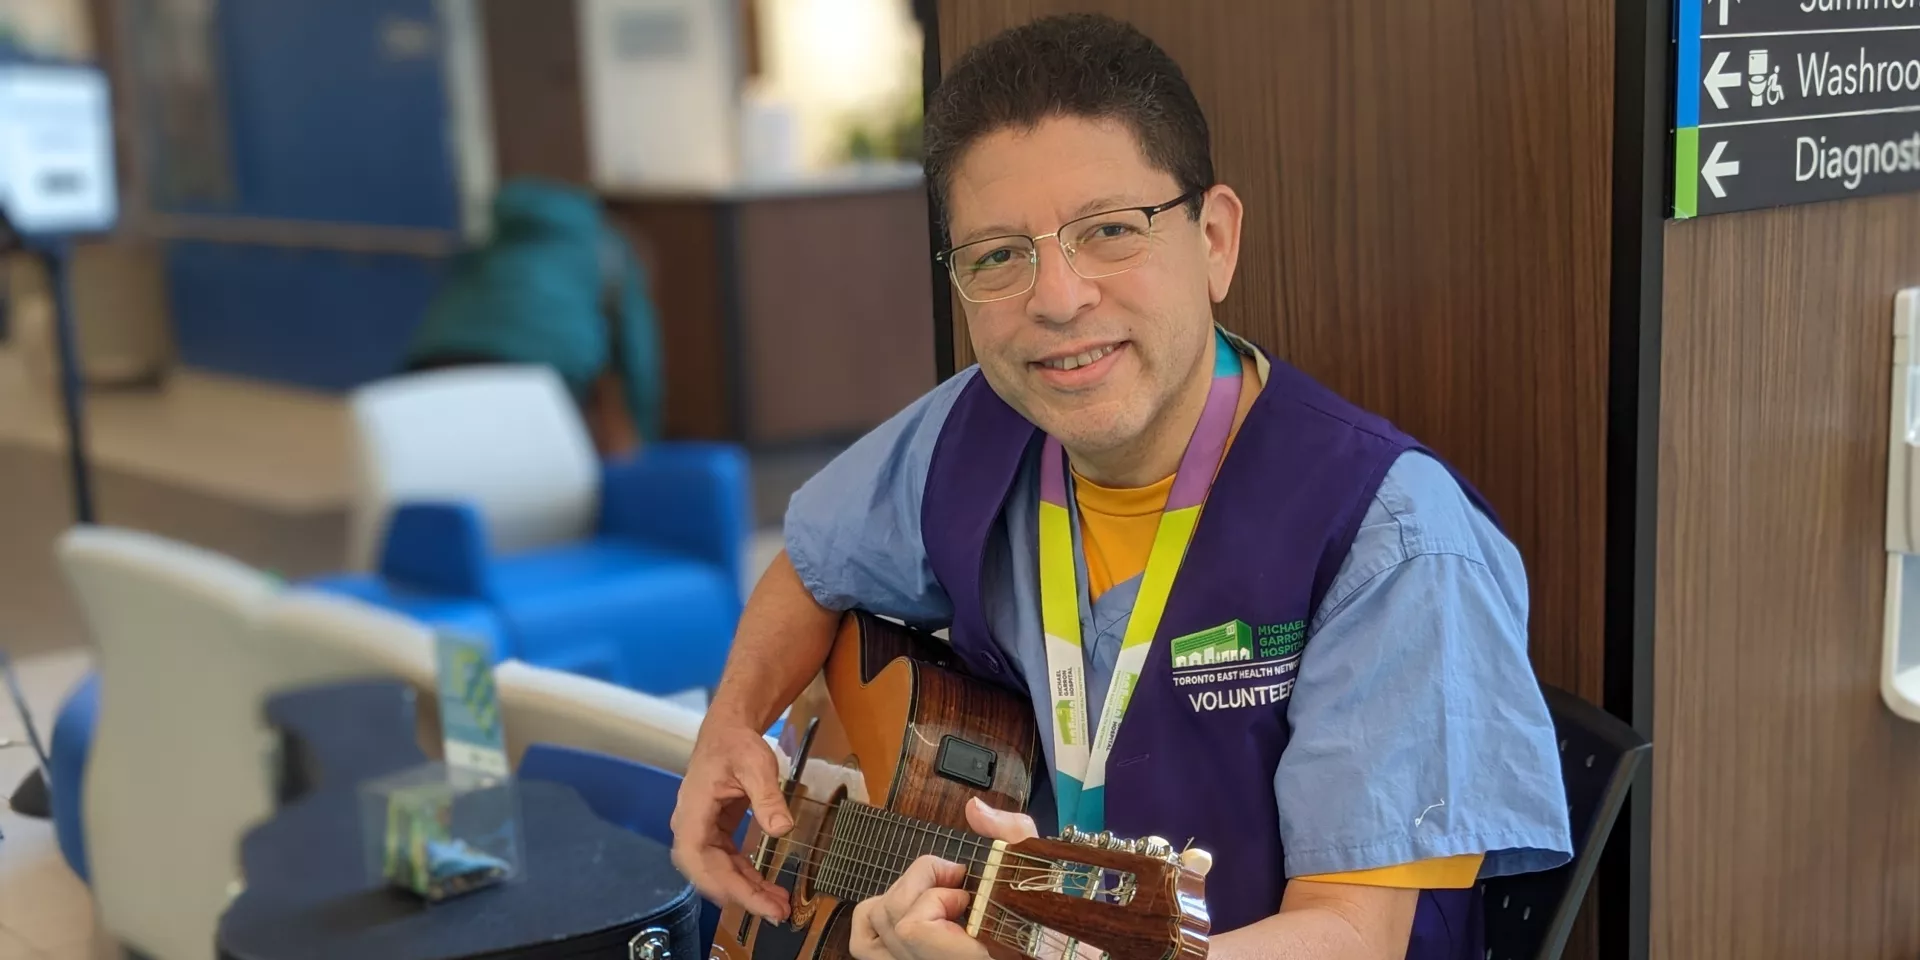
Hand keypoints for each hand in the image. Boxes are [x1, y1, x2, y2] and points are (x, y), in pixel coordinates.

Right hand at [670, 720, 794, 921]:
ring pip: (718, 873)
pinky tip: (767, 888)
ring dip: (746, 891)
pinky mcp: (714, 834)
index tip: (757, 901)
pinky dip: (746, 877)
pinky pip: (727, 863)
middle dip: (742, 896)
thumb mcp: (756, 764)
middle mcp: (690, 827)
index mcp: (693, 812)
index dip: (727, 885)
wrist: (728, 731)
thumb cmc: (736, 744)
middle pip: (709, 874)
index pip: (701, 859)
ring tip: (779, 905)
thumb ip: (767, 796)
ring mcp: (701, 832)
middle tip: (777, 912)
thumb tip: (783, 828)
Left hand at [850, 799, 1037, 959]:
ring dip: (903, 896)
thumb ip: (1010, 838)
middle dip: (921, 886)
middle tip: (957, 885)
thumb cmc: (1049, 924)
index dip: (935, 897)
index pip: (914, 928)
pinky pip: (866, 942)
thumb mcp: (1041, 875)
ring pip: (873, 926)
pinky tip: (915, 907)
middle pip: (890, 917)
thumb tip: (974, 810)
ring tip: (941, 897)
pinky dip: (879, 916)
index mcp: (970, 955)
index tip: (968, 890)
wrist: (1050, 952)